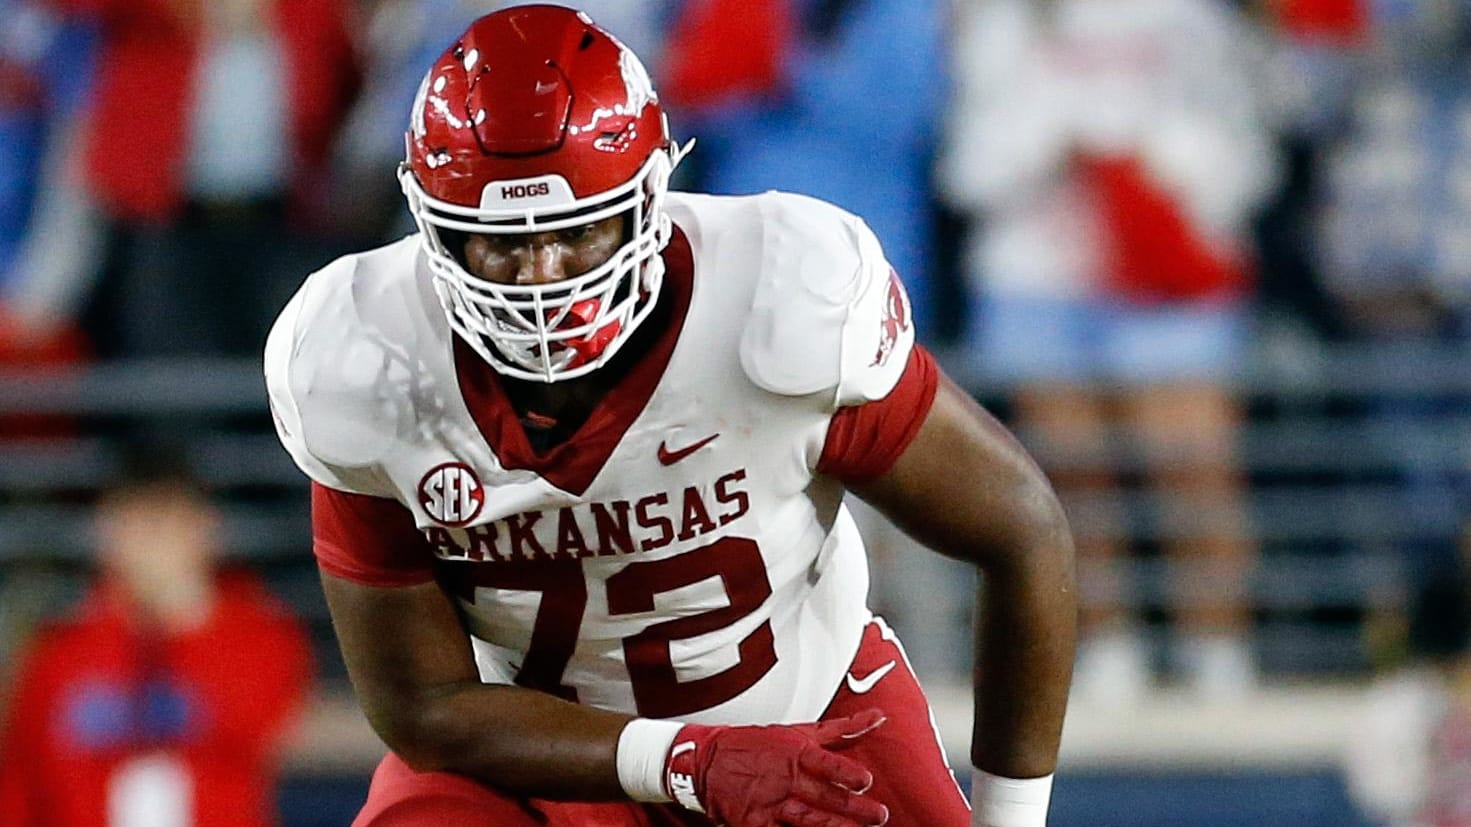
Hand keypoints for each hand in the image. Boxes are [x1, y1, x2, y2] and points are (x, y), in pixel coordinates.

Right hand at [663, 709, 889, 826]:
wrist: (706, 760)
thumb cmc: (755, 745)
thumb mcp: (798, 731)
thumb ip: (841, 730)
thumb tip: (877, 717)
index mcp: (796, 754)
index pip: (826, 764)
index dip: (846, 774)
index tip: (865, 781)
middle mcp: (786, 780)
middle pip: (825, 798)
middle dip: (854, 810)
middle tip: (878, 816)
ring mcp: (770, 805)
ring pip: (808, 821)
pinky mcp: (755, 824)